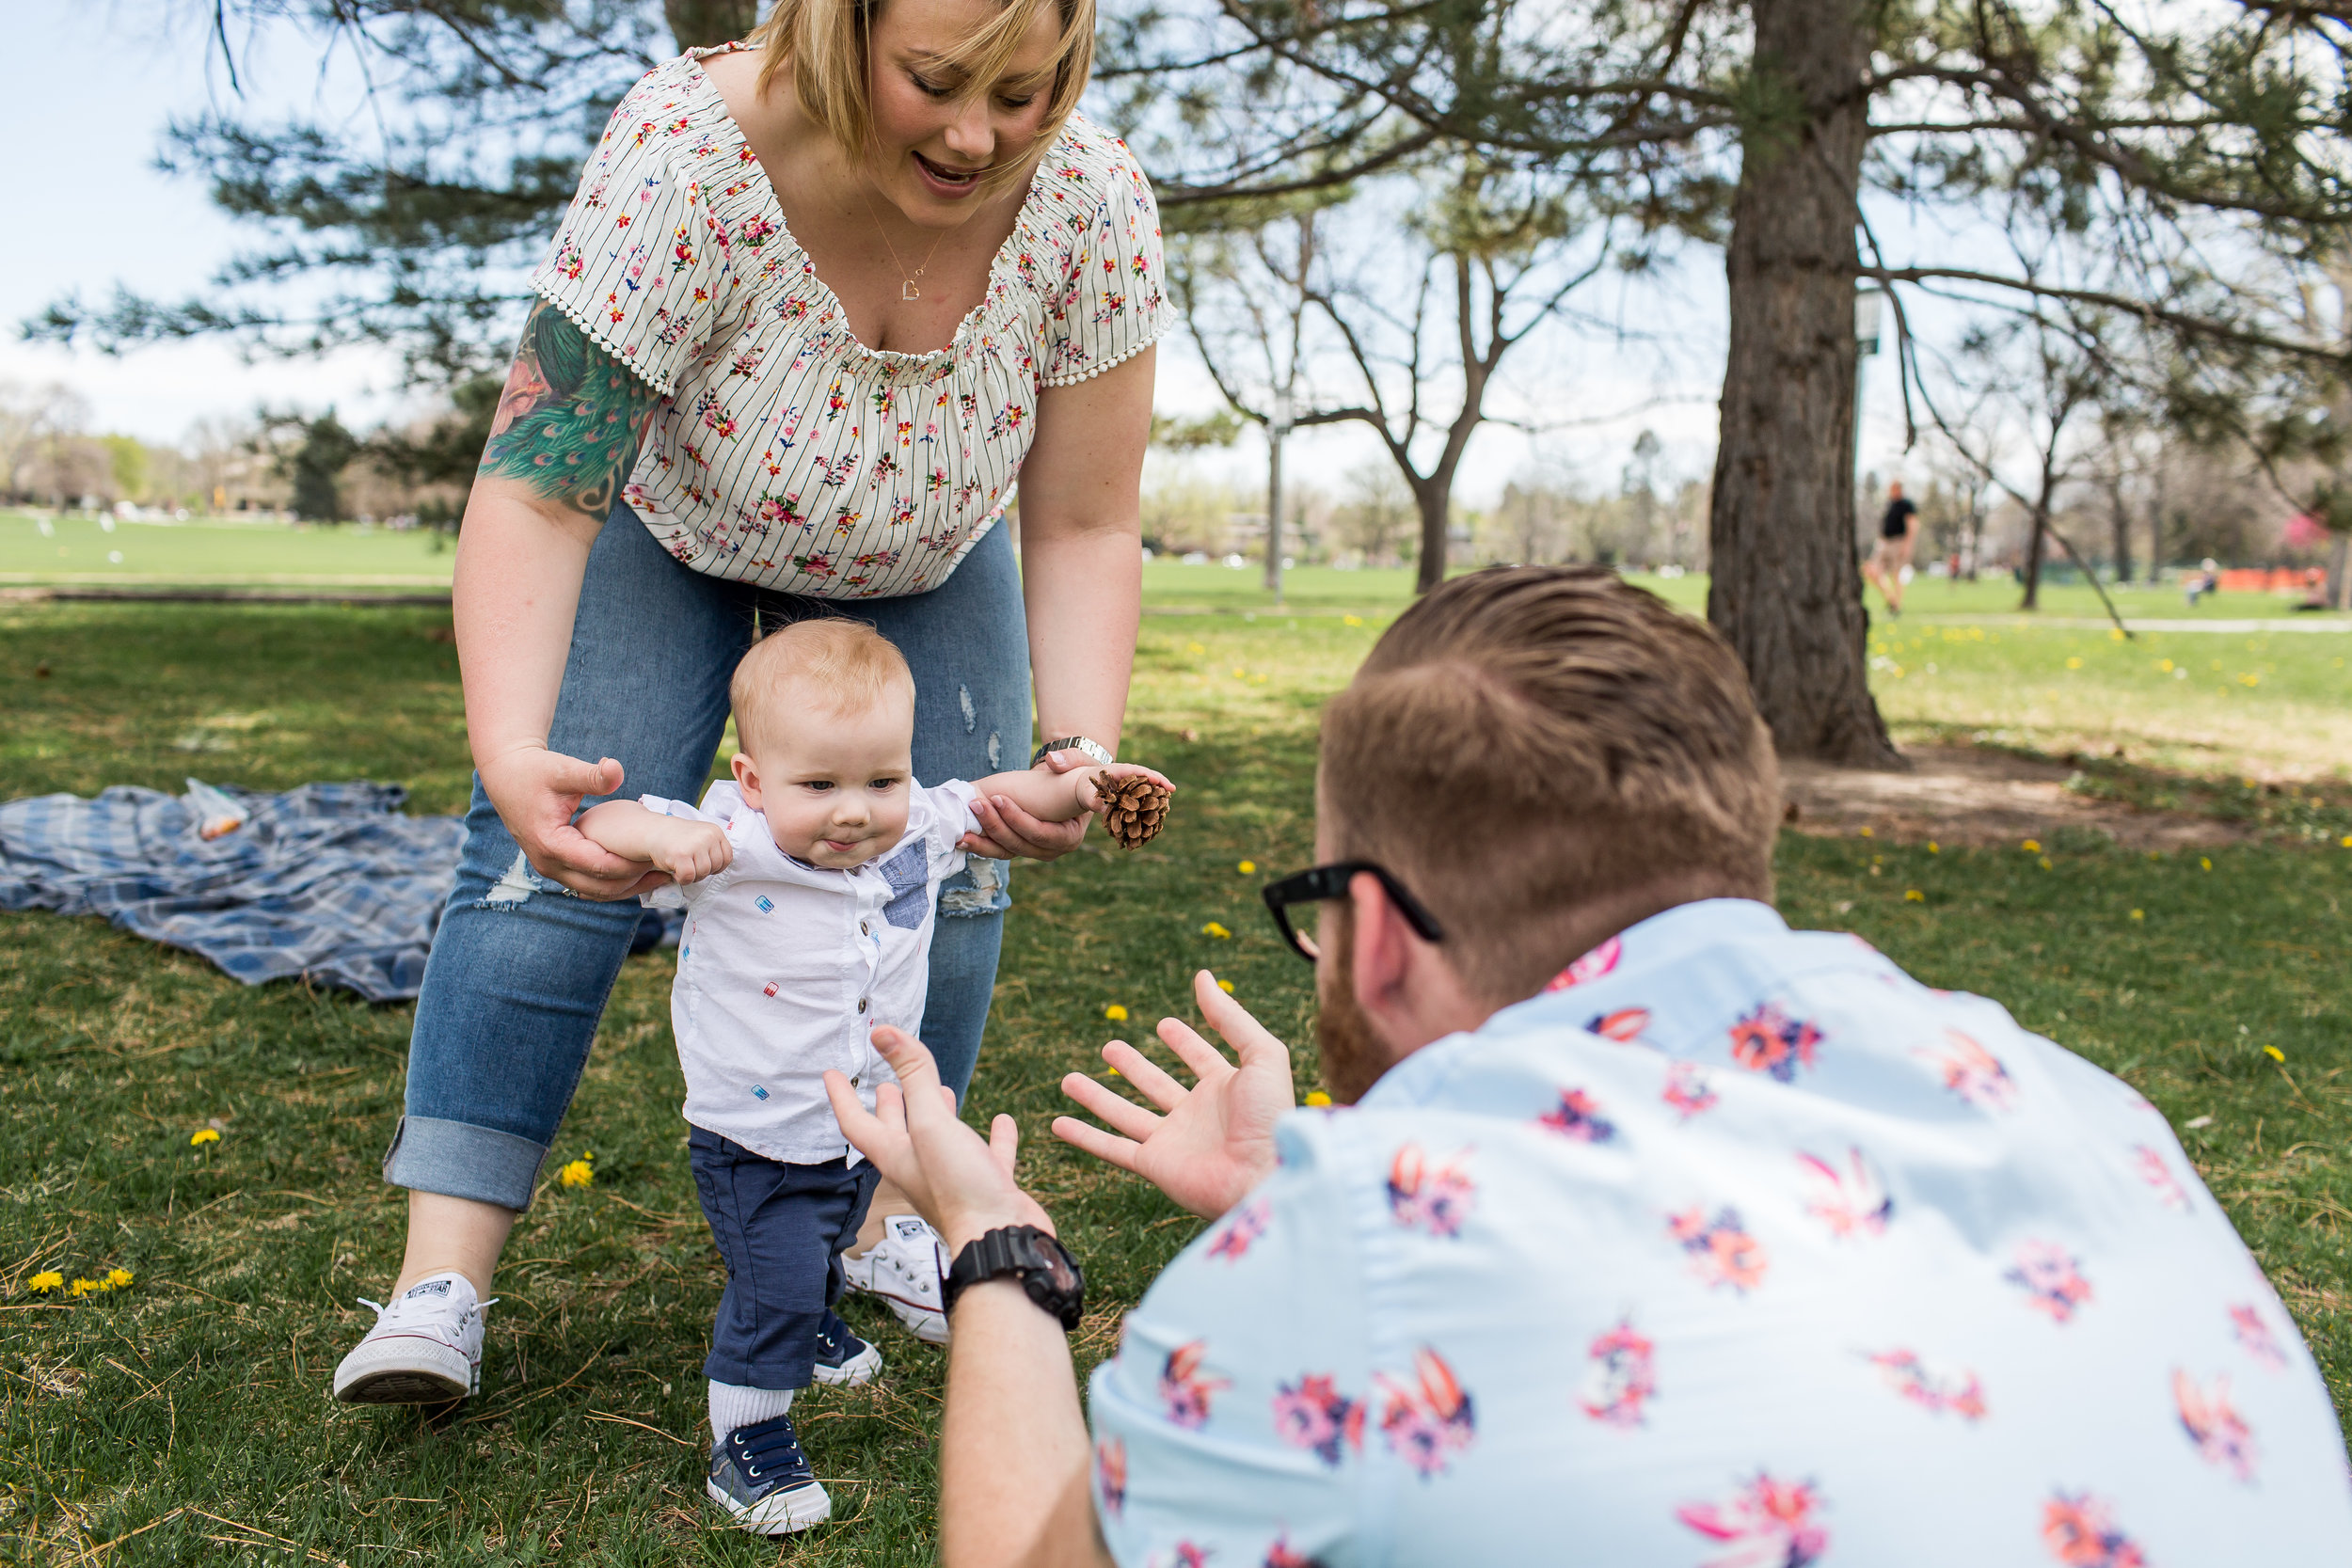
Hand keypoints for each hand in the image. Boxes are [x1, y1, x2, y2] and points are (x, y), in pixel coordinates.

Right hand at [478, 745, 669, 899]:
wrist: (507, 776)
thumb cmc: (535, 770)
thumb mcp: (563, 769)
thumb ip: (591, 774)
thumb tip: (616, 769)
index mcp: (551, 844)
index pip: (600, 866)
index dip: (632, 865)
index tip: (661, 858)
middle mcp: (549, 864)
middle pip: (600, 887)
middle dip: (635, 881)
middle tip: (669, 871)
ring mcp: (551, 869)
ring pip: (595, 891)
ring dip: (627, 887)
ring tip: (661, 876)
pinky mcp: (556, 867)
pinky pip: (589, 884)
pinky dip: (614, 882)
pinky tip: (640, 873)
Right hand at [648, 819, 732, 884]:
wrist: (654, 831)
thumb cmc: (679, 838)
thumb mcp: (701, 836)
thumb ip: (713, 848)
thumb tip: (722, 867)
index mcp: (715, 831)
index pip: (727, 858)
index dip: (716, 866)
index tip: (703, 864)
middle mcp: (707, 836)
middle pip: (715, 867)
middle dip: (703, 872)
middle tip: (689, 865)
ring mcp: (695, 845)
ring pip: (703, 873)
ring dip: (692, 876)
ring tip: (682, 867)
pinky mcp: (681, 855)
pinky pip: (689, 876)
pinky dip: (682, 879)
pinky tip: (675, 871)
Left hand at [826, 1026, 1056, 1253]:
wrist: (1001, 1239)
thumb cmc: (959, 1187)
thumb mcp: (931, 1122)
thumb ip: (913, 1075)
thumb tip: (883, 1032)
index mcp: (896, 1155)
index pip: (856, 1122)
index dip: (841, 1096)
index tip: (830, 1074)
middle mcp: (920, 1167)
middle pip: (896, 1132)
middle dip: (889, 1106)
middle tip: (883, 1083)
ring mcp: (955, 1178)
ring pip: (941, 1141)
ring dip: (938, 1116)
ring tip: (942, 1091)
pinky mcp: (987, 1186)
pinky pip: (988, 1155)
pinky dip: (993, 1136)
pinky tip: (1002, 1121)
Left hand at [959, 748, 1098, 860]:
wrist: (1061, 780)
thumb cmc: (1075, 772)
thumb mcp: (1082, 764)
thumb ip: (1072, 760)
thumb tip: (1054, 761)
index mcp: (1070, 835)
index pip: (1041, 833)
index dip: (1018, 819)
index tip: (998, 798)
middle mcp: (1051, 849)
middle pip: (1019, 843)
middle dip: (995, 825)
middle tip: (976, 804)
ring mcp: (1033, 850)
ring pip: (1005, 850)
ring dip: (982, 840)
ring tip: (961, 830)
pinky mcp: (1018, 846)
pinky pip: (997, 850)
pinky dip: (980, 845)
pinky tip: (961, 839)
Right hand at [1052, 970, 1293, 1219]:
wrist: (1262, 1177)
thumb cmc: (1269, 1117)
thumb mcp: (1261, 1054)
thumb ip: (1231, 1017)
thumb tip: (1202, 977)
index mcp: (1226, 1088)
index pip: (1200, 1058)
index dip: (1185, 1041)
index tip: (1164, 1024)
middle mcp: (1197, 1114)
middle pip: (1156, 1084)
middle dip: (1133, 1066)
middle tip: (1110, 1046)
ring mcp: (1173, 1140)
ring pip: (1125, 1113)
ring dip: (1097, 1096)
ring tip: (1068, 1078)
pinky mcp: (1154, 1164)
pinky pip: (1112, 1148)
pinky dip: (1084, 1136)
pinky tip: (1059, 1123)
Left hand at [1074, 761, 1175, 815]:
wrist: (1085, 788)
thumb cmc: (1086, 788)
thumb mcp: (1085, 791)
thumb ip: (1092, 798)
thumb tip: (1102, 807)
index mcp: (1116, 771)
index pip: (1134, 770)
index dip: (1146, 774)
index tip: (1157, 780)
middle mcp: (1127, 776)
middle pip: (1146, 775)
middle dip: (1160, 781)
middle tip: (1172, 789)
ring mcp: (1130, 784)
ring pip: (1148, 786)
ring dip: (1159, 792)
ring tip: (1169, 801)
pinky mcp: (1131, 793)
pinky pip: (1144, 795)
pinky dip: (1152, 801)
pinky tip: (1160, 810)